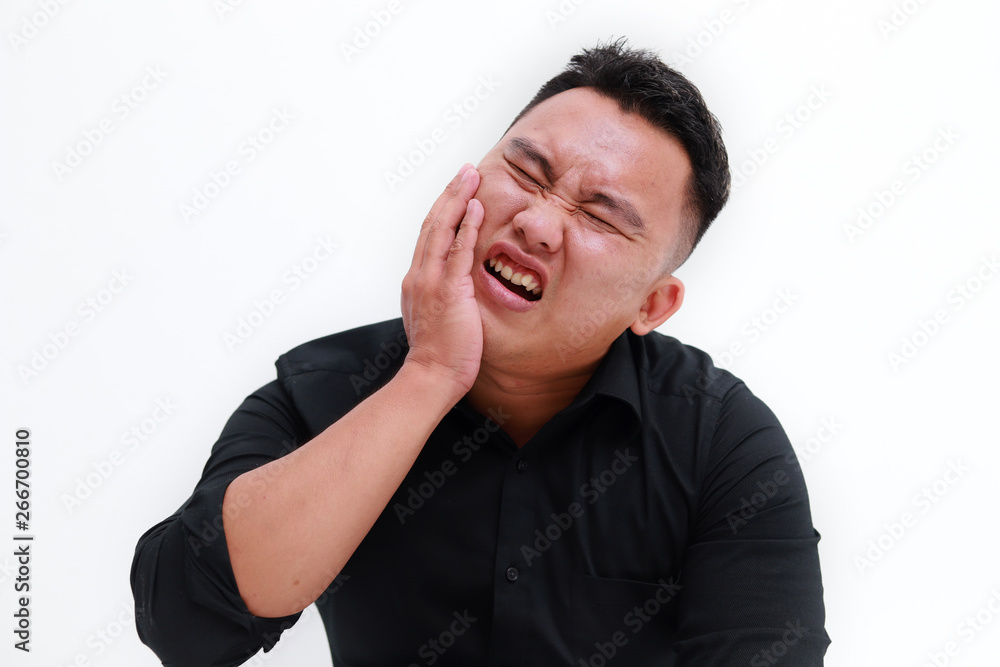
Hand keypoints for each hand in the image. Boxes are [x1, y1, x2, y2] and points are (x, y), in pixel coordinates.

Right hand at [400, 164, 484, 400]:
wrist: (431, 376)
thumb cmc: (439, 355)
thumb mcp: (438, 317)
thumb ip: (444, 296)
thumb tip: (460, 288)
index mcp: (416, 281)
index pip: (428, 236)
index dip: (443, 210)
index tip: (457, 191)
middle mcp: (419, 275)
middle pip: (432, 223)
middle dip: (450, 194)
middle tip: (465, 171)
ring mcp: (431, 281)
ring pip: (442, 229)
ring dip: (458, 199)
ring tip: (471, 176)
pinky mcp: (449, 290)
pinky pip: (458, 250)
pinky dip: (466, 226)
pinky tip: (476, 207)